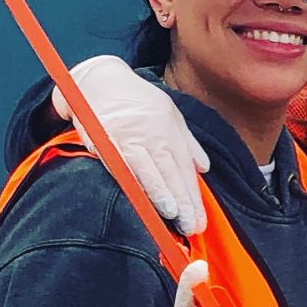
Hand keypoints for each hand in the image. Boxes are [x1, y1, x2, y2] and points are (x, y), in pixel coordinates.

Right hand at [61, 56, 206, 234]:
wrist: (102, 80)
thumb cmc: (138, 101)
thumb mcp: (170, 115)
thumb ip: (187, 144)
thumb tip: (203, 168)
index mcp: (170, 132)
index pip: (184, 170)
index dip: (192, 196)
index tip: (199, 218)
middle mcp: (152, 135)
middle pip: (170, 173)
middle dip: (182, 201)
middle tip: (191, 226)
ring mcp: (128, 137)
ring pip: (147, 169)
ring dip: (160, 193)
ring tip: (172, 214)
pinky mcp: (104, 138)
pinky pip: (119, 163)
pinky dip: (130, 180)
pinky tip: (138, 196)